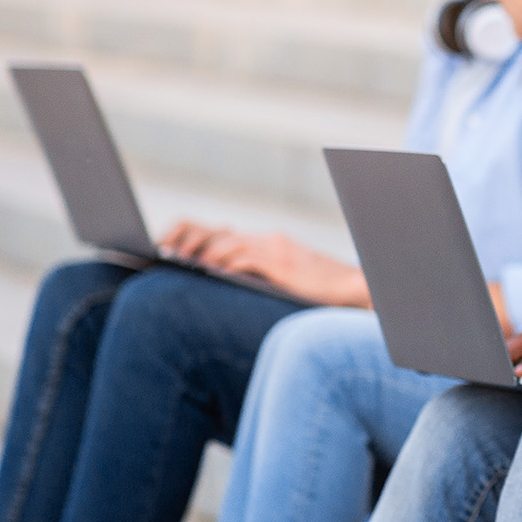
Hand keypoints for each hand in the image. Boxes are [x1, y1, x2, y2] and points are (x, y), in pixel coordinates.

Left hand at [157, 221, 367, 306]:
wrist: (354, 289)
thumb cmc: (319, 291)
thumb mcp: (284, 278)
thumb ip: (258, 272)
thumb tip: (220, 276)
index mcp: (267, 243)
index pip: (219, 231)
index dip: (190, 235)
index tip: (167, 247)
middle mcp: (269, 241)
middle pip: (217, 232)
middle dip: (187, 241)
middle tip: (166, 254)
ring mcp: (277, 251)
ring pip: (229, 242)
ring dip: (202, 253)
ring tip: (183, 263)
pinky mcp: (283, 265)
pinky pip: (248, 259)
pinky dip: (227, 264)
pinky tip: (212, 272)